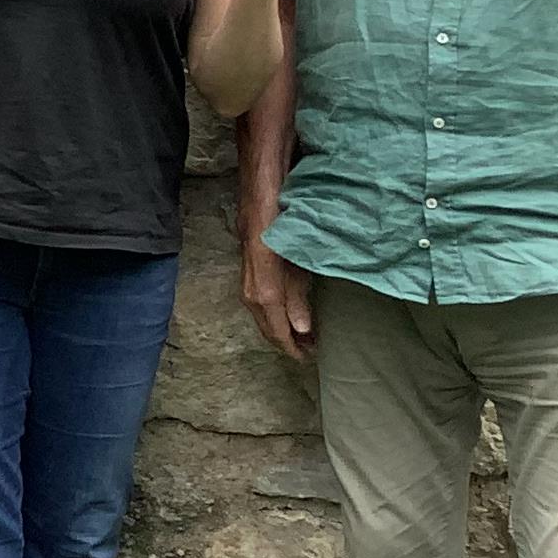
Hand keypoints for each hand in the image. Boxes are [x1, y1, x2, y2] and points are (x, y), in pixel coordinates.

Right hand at [241, 234, 315, 361]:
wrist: (260, 199)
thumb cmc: (283, 226)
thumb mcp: (299, 264)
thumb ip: (299, 299)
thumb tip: (301, 329)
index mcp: (265, 295)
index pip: (278, 333)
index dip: (293, 349)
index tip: (310, 358)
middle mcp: (251, 295)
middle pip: (267, 330)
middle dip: (288, 343)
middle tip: (311, 349)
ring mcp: (246, 287)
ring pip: (264, 319)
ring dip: (282, 330)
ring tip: (304, 335)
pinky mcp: (248, 279)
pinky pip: (261, 308)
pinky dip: (275, 317)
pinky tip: (289, 315)